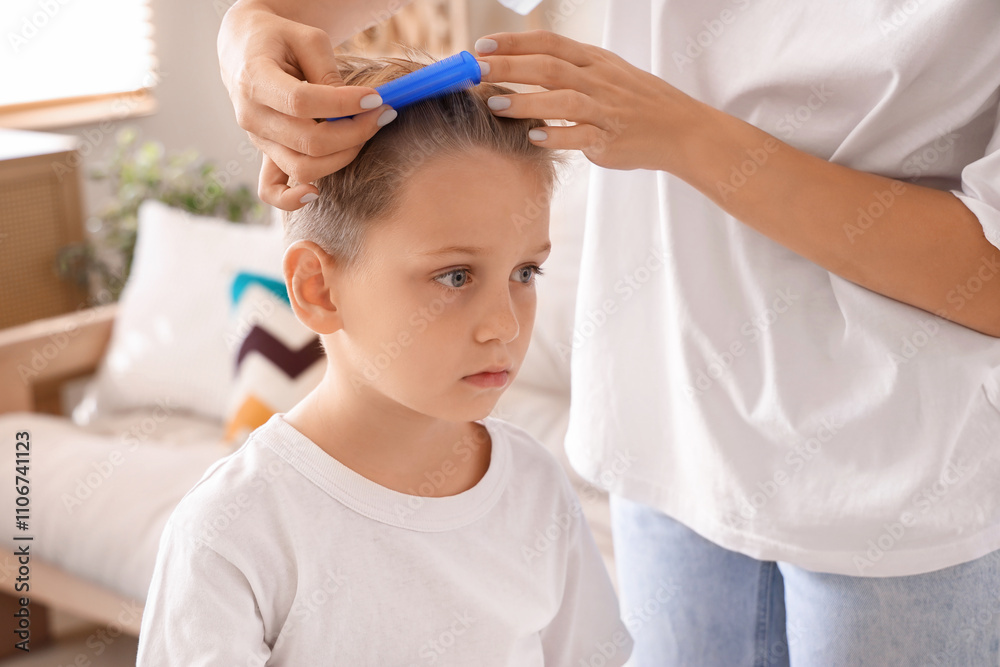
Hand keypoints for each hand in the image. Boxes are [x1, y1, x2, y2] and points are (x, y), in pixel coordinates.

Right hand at [218, 1, 395, 209]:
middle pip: (309, 142)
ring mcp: (257, 138)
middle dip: (354, 132)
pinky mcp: (265, 152)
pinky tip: (315, 194)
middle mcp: (251, 115)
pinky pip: (271, 190)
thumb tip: (355, 107)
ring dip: (343, 156)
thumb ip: (328, 72)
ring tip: (365, 133)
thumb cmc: (280, 38)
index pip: (302, 103)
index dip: (343, 105)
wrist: (245, 48)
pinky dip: (291, 199)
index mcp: (254, 79)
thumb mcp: (307, 39)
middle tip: (381, 114)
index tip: (375, 98)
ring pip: (302, 167)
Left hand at [474, 29, 709, 172]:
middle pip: (548, 67)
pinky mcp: (611, 138)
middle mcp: (598, 80)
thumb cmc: (635, 103)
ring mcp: (605, 109)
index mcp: (593, 61)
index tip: (481, 46)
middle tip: (476, 70)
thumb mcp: (605, 73)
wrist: (679, 129)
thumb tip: (521, 64)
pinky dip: (558, 135)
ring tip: (496, 104)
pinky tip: (535, 137)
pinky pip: (582, 135)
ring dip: (527, 101)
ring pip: (563, 99)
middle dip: (509, 66)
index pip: (549, 43)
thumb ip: (568, 69)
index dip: (514, 42)